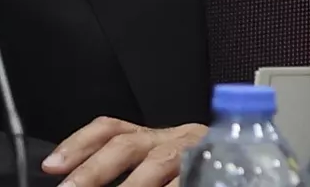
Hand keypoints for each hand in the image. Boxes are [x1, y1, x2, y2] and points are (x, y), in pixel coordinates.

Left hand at [41, 116, 206, 186]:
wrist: (256, 165)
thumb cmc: (200, 170)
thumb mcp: (161, 171)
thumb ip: (132, 174)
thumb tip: (78, 180)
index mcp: (156, 138)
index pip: (112, 128)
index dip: (79, 143)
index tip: (52, 165)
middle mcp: (176, 139)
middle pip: (127, 145)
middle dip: (93, 170)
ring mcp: (198, 153)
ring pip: (158, 164)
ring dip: (130, 184)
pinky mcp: (216, 167)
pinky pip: (190, 179)